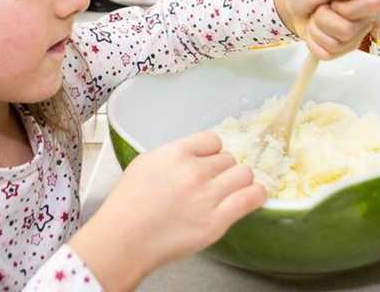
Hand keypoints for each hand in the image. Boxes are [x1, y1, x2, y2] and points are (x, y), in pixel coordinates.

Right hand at [69, 131, 265, 290]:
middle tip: (214, 182)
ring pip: (244, 174)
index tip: (210, 161)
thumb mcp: (145, 164)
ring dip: (240, 181)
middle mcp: (193, 171)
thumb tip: (195, 154)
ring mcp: (207, 196)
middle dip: (223, 169)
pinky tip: (254, 196)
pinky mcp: (216, 221)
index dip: (212, 152)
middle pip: (229, 158)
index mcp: (175, 153)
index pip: (212, 140)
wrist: (123, 239)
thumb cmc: (127, 206)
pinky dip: (257, 195)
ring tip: (233, 190)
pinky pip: (250, 198)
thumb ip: (173, 155)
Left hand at [273, 0, 379, 59]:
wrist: (293, 7)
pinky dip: (313, 42)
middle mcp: (366, 18)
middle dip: (324, 18)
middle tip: (321, 9)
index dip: (346, 7)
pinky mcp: (341, 51)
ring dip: (317, 29)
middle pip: (348, 30)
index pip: (371, 6)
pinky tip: (316, 30)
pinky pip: (326, 54)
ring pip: (335, 44)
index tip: (333, 0)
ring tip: (316, 18)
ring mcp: (355, 37)